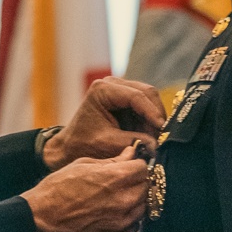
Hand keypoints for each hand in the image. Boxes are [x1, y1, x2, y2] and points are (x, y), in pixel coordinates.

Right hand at [22, 145, 147, 231]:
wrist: (41, 219)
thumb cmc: (57, 189)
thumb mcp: (82, 165)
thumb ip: (112, 161)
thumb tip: (130, 154)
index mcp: (115, 178)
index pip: (143, 167)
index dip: (136, 164)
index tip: (128, 165)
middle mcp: (123, 201)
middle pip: (147, 187)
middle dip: (137, 181)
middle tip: (123, 181)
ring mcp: (120, 222)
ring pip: (143, 207)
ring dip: (135, 200)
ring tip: (116, 197)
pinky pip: (133, 226)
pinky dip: (127, 219)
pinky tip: (112, 213)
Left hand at [42, 77, 165, 169]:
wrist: (69, 147)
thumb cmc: (82, 144)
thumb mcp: (106, 144)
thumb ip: (132, 142)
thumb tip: (156, 144)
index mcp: (103, 89)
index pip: (136, 96)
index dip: (152, 112)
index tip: (162, 128)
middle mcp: (113, 84)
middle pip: (147, 93)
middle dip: (155, 115)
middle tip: (160, 137)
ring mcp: (120, 90)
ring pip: (149, 100)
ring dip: (153, 120)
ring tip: (152, 141)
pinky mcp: (126, 101)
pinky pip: (145, 108)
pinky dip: (149, 122)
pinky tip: (147, 137)